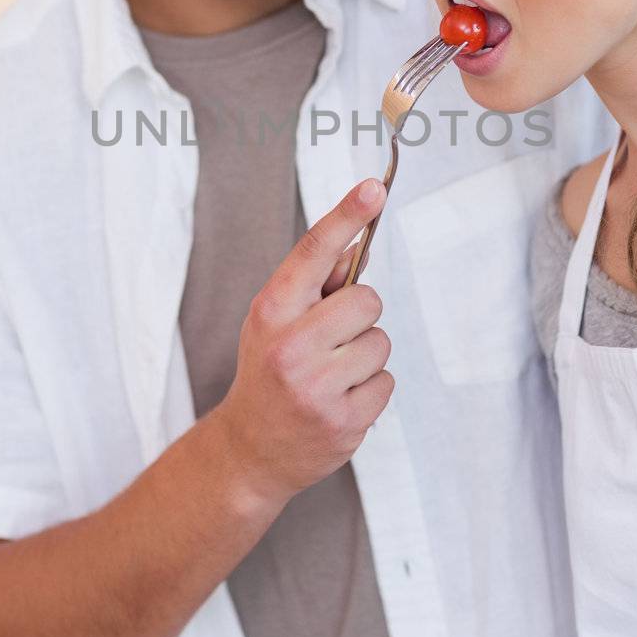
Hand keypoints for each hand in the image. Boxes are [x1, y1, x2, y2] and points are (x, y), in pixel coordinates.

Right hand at [213, 179, 392, 506]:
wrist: (250, 449)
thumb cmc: (269, 371)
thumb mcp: (276, 322)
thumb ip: (316, 285)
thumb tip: (357, 244)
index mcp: (271, 311)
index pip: (312, 252)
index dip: (345, 215)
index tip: (374, 188)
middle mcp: (291, 347)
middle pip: (367, 299)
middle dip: (359, 316)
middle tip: (333, 339)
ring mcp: (317, 388)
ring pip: (381, 342)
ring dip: (366, 355)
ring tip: (333, 374)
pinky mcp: (343, 422)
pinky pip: (387, 382)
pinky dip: (371, 390)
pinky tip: (341, 400)